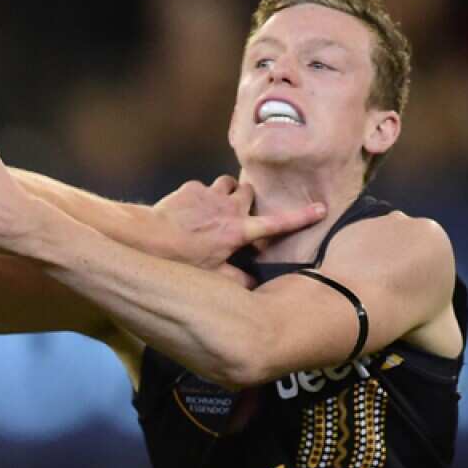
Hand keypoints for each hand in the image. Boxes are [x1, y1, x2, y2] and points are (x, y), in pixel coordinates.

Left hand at [153, 176, 325, 270]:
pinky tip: (192, 208)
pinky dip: (202, 194)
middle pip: (250, 192)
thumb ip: (236, 279)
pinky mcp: (191, 188)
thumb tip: (254, 285)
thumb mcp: (211, 275)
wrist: (147, 237)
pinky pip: (203, 186)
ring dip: (228, 192)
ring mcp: (210, 195)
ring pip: (228, 183)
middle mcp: (228, 209)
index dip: (301, 216)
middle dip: (249, 199)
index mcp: (238, 231)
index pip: (277, 223)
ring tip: (219, 205)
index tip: (320, 209)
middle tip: (242, 211)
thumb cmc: (180, 259)